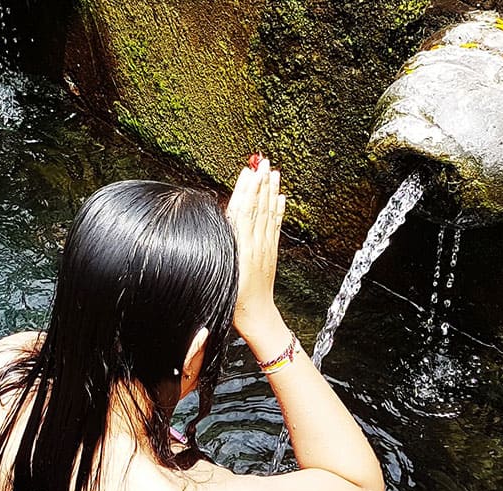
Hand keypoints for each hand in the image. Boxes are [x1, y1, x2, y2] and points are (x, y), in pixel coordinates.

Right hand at [226, 158, 286, 336]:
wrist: (255, 315)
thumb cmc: (233, 300)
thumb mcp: (222, 274)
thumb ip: (224, 248)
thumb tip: (224, 224)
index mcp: (241, 247)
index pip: (244, 212)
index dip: (247, 191)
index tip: (249, 172)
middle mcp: (256, 244)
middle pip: (258, 208)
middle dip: (261, 184)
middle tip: (264, 162)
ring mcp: (265, 247)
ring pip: (268, 214)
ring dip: (271, 192)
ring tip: (274, 173)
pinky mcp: (271, 252)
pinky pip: (275, 226)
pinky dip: (278, 210)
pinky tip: (281, 197)